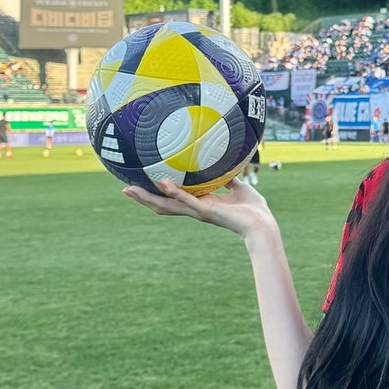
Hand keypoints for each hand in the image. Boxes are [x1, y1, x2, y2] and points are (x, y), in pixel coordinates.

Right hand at [122, 174, 272, 238]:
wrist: (263, 224)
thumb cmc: (254, 209)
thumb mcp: (239, 188)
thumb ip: (230, 178)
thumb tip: (225, 163)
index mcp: (201, 204)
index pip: (173, 199)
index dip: (157, 193)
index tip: (141, 184)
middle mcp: (196, 209)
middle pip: (163, 205)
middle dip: (144, 198)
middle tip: (125, 189)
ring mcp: (199, 212)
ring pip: (168, 205)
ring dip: (149, 197)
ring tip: (131, 189)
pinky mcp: (207, 212)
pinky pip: (187, 201)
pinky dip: (175, 193)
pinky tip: (163, 184)